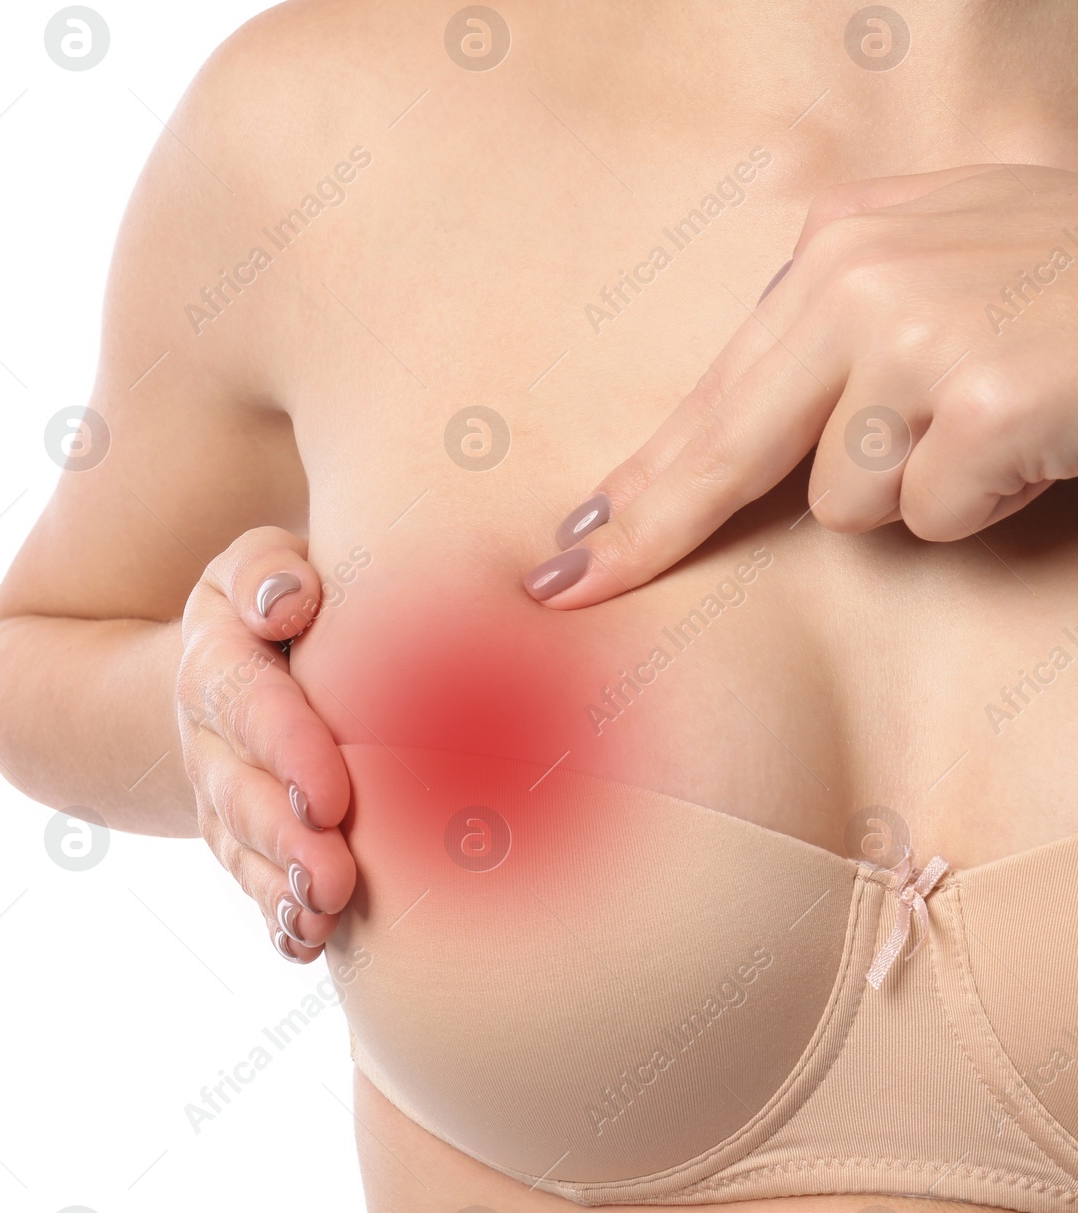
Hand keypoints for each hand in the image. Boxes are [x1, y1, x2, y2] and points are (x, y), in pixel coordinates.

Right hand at [177, 527, 355, 961]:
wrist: (235, 657)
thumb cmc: (276, 602)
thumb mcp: (257, 563)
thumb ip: (267, 571)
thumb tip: (289, 603)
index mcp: (217, 662)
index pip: (246, 704)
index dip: (285, 750)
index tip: (328, 795)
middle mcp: (209, 737)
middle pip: (239, 792)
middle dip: (284, 838)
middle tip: (332, 876)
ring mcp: (220, 794)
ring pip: (242, 848)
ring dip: (280, 886)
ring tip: (323, 915)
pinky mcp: (240, 837)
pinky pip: (249, 882)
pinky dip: (274, 916)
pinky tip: (304, 943)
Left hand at [525, 164, 1077, 606]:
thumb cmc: (1072, 295)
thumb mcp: (942, 280)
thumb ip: (839, 343)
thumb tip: (735, 451)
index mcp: (842, 244)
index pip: (718, 390)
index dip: (643, 478)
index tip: (574, 542)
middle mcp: (863, 275)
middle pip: (726, 448)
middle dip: (652, 528)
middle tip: (569, 584)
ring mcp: (920, 331)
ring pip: (848, 499)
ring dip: (923, 490)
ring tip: (999, 425)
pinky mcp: (983, 394)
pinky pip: (932, 513)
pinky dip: (989, 500)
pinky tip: (1038, 439)